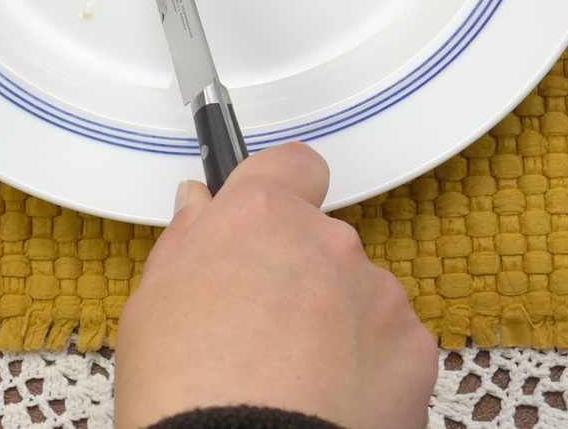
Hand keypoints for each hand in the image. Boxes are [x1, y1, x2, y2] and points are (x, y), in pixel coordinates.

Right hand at [115, 144, 436, 428]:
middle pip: (321, 242)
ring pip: (359, 295)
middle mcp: (327, 241)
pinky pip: (392, 344)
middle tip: (264, 331)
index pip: (293, 165)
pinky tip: (332, 401)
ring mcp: (377, 292)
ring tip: (296, 380)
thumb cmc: (187, 391)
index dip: (285, 189)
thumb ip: (187, 240)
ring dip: (337, 324)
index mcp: (260, 217)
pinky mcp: (414, 347)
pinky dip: (371, 369)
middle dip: (301, 276)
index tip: (272, 218)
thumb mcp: (153, 303)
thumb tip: (199, 207)